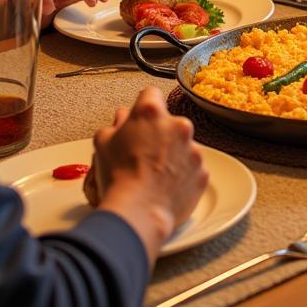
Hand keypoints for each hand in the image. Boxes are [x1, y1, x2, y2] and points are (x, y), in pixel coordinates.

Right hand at [94, 87, 207, 260]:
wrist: (137, 213)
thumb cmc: (117, 177)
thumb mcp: (103, 144)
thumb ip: (115, 125)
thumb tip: (121, 119)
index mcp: (152, 113)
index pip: (150, 94)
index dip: (143, 106)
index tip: (140, 119)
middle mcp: (178, 125)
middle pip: (170, 123)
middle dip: (160, 134)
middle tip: (144, 154)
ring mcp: (194, 149)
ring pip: (184, 146)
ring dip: (173, 155)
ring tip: (155, 176)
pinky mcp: (202, 172)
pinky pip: (193, 169)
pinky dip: (183, 175)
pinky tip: (167, 186)